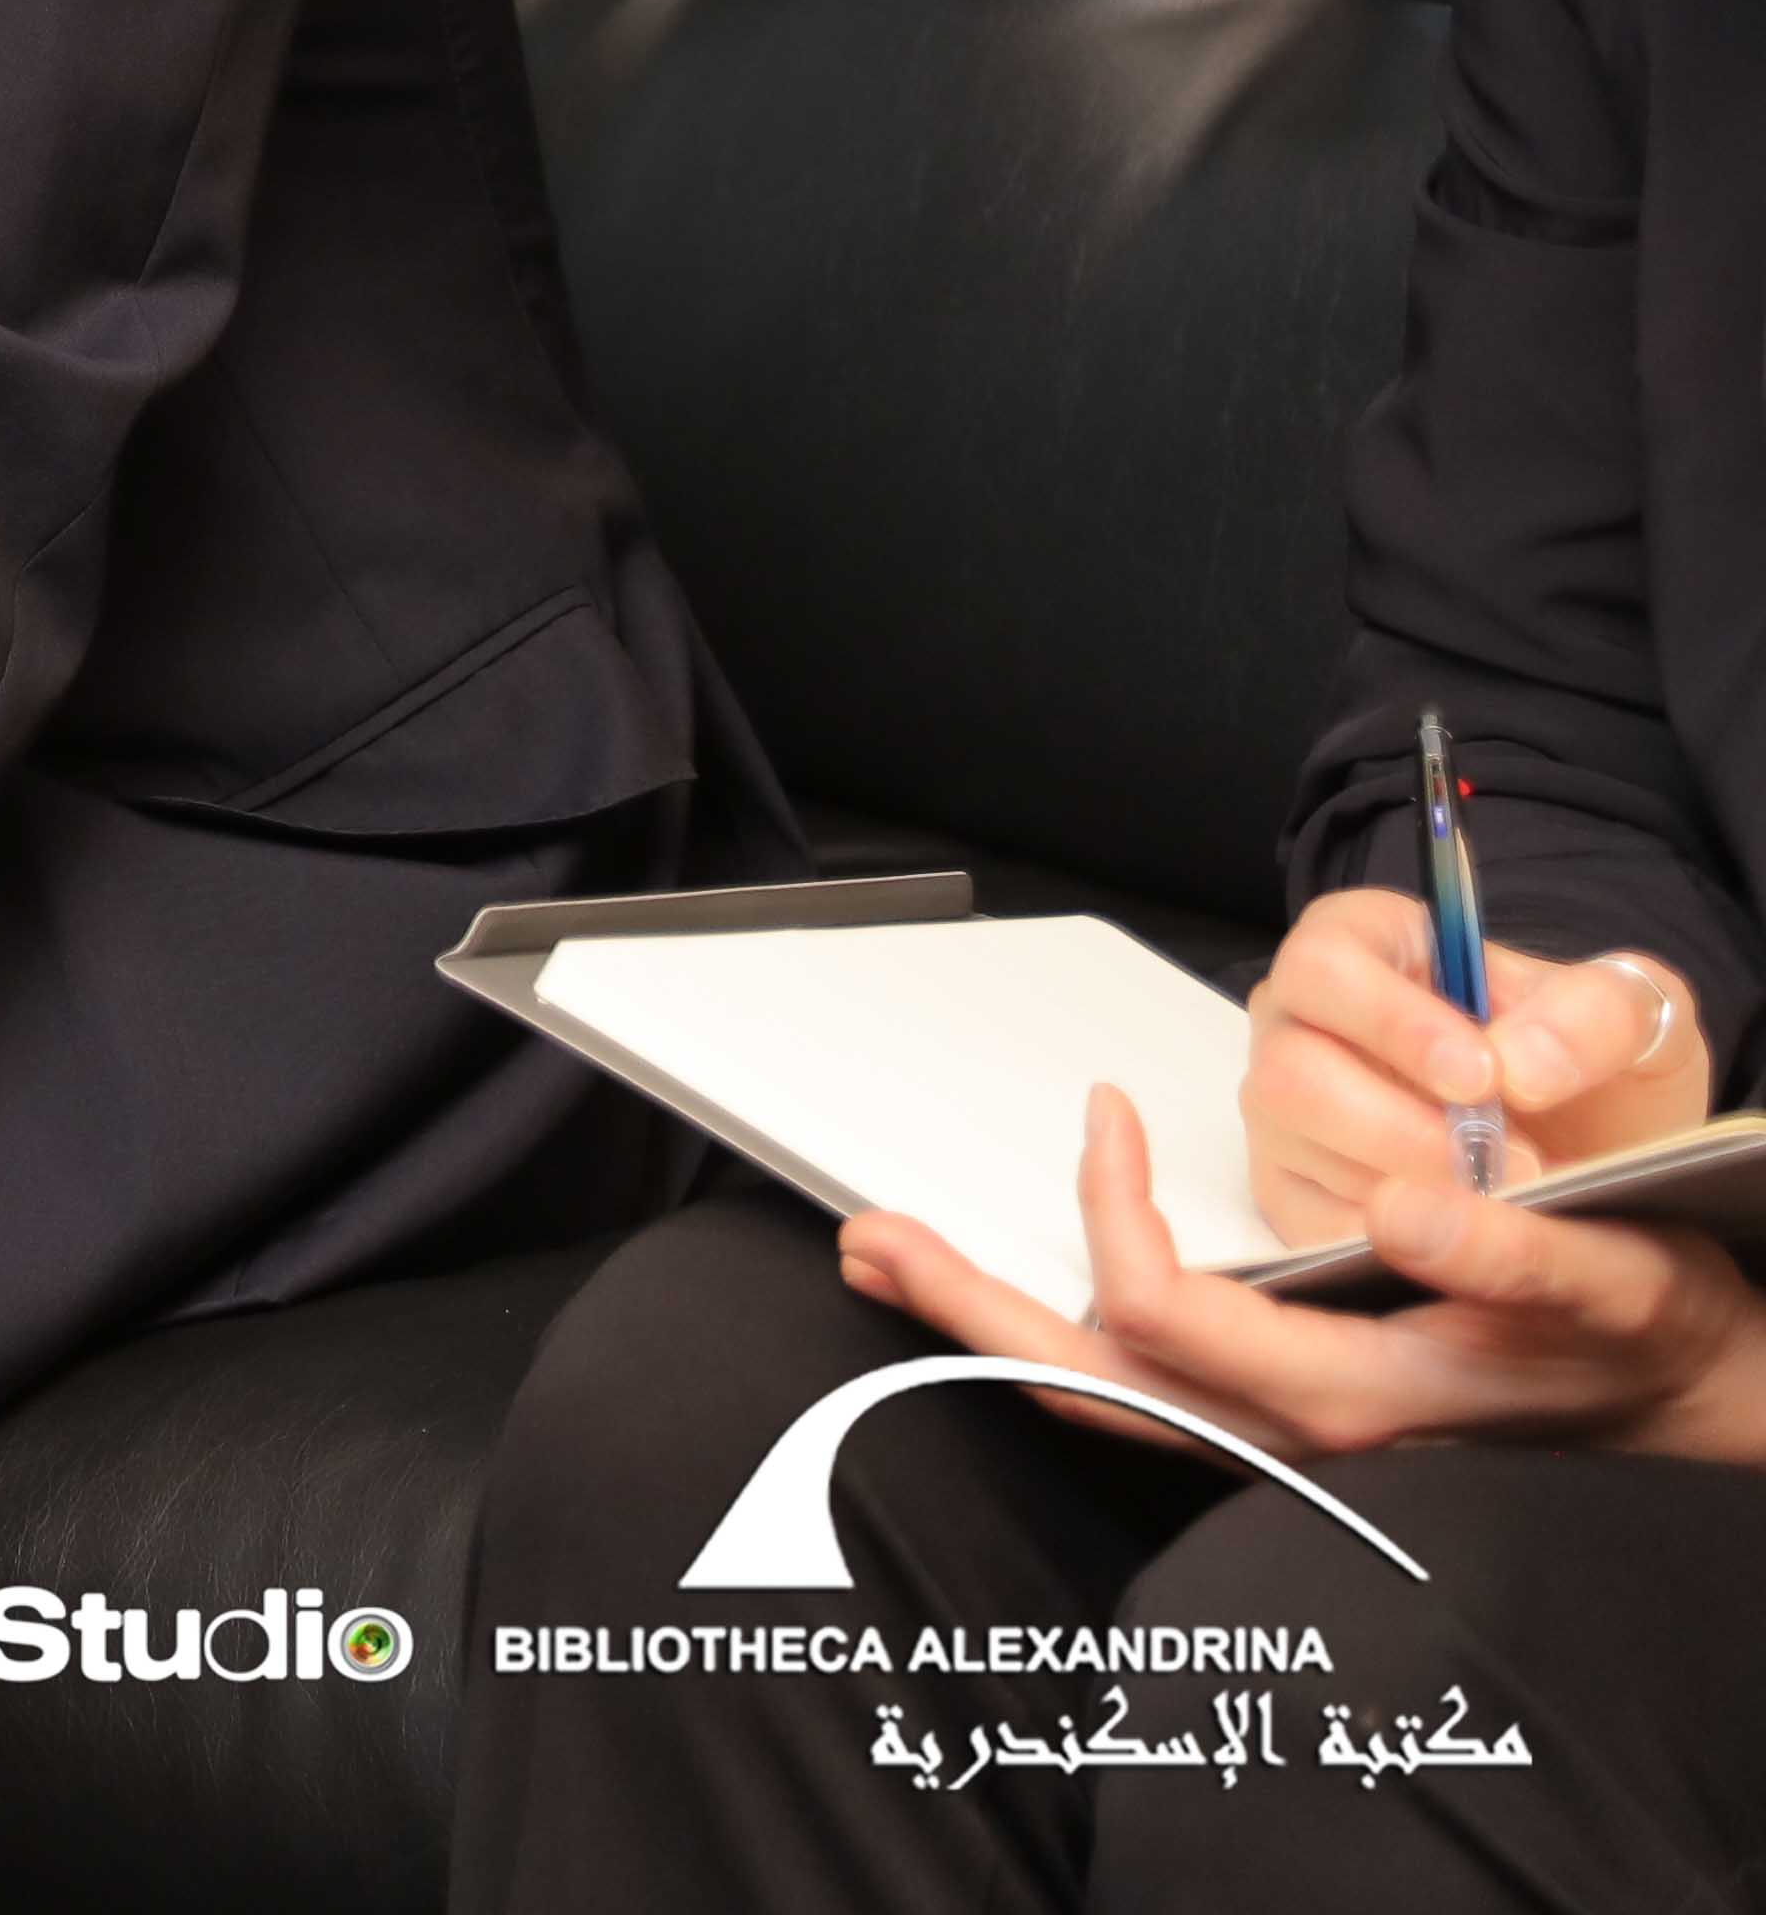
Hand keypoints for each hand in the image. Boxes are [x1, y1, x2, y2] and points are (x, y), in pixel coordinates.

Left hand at [842, 1084, 1765, 1472]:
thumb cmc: (1640, 1328)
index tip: (1105, 1112)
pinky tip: (1001, 1296)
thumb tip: (1399, 1207)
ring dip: (986, 1328)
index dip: (1111, 1214)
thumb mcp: (1608, 1277)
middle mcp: (1299, 1435)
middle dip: (967, 1310)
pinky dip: (1050, 1338)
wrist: (1680, 1393)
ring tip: (891, 1257)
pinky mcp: (1282, 1419)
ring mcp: (1282, 1437)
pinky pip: (1141, 1392)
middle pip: (1091, 1385)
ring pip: (1102, 1399)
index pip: (1168, 1314)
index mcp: (1355, 1399)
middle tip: (869, 1236)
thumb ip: (1511, 1256)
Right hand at [1238, 891, 1705, 1243]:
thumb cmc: (1595, 1068)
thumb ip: (1594, 1014)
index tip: (1482, 1079)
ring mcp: (1285, 1113)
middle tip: (1515, 1167)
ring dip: (1409, 1187)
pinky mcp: (1292, 1195)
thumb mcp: (1634, 1017)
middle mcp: (1300, 1023)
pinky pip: (1310, 1224)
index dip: (1394, 1022)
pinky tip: (1466, 1239)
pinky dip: (1391, 1241)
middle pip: (1292, 1071)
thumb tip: (1518, 1067)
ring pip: (1296, 1148)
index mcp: (1364, 947)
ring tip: (1509, 1203)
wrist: (1602, 1155)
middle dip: (1404, 1130)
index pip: (1327, 964)